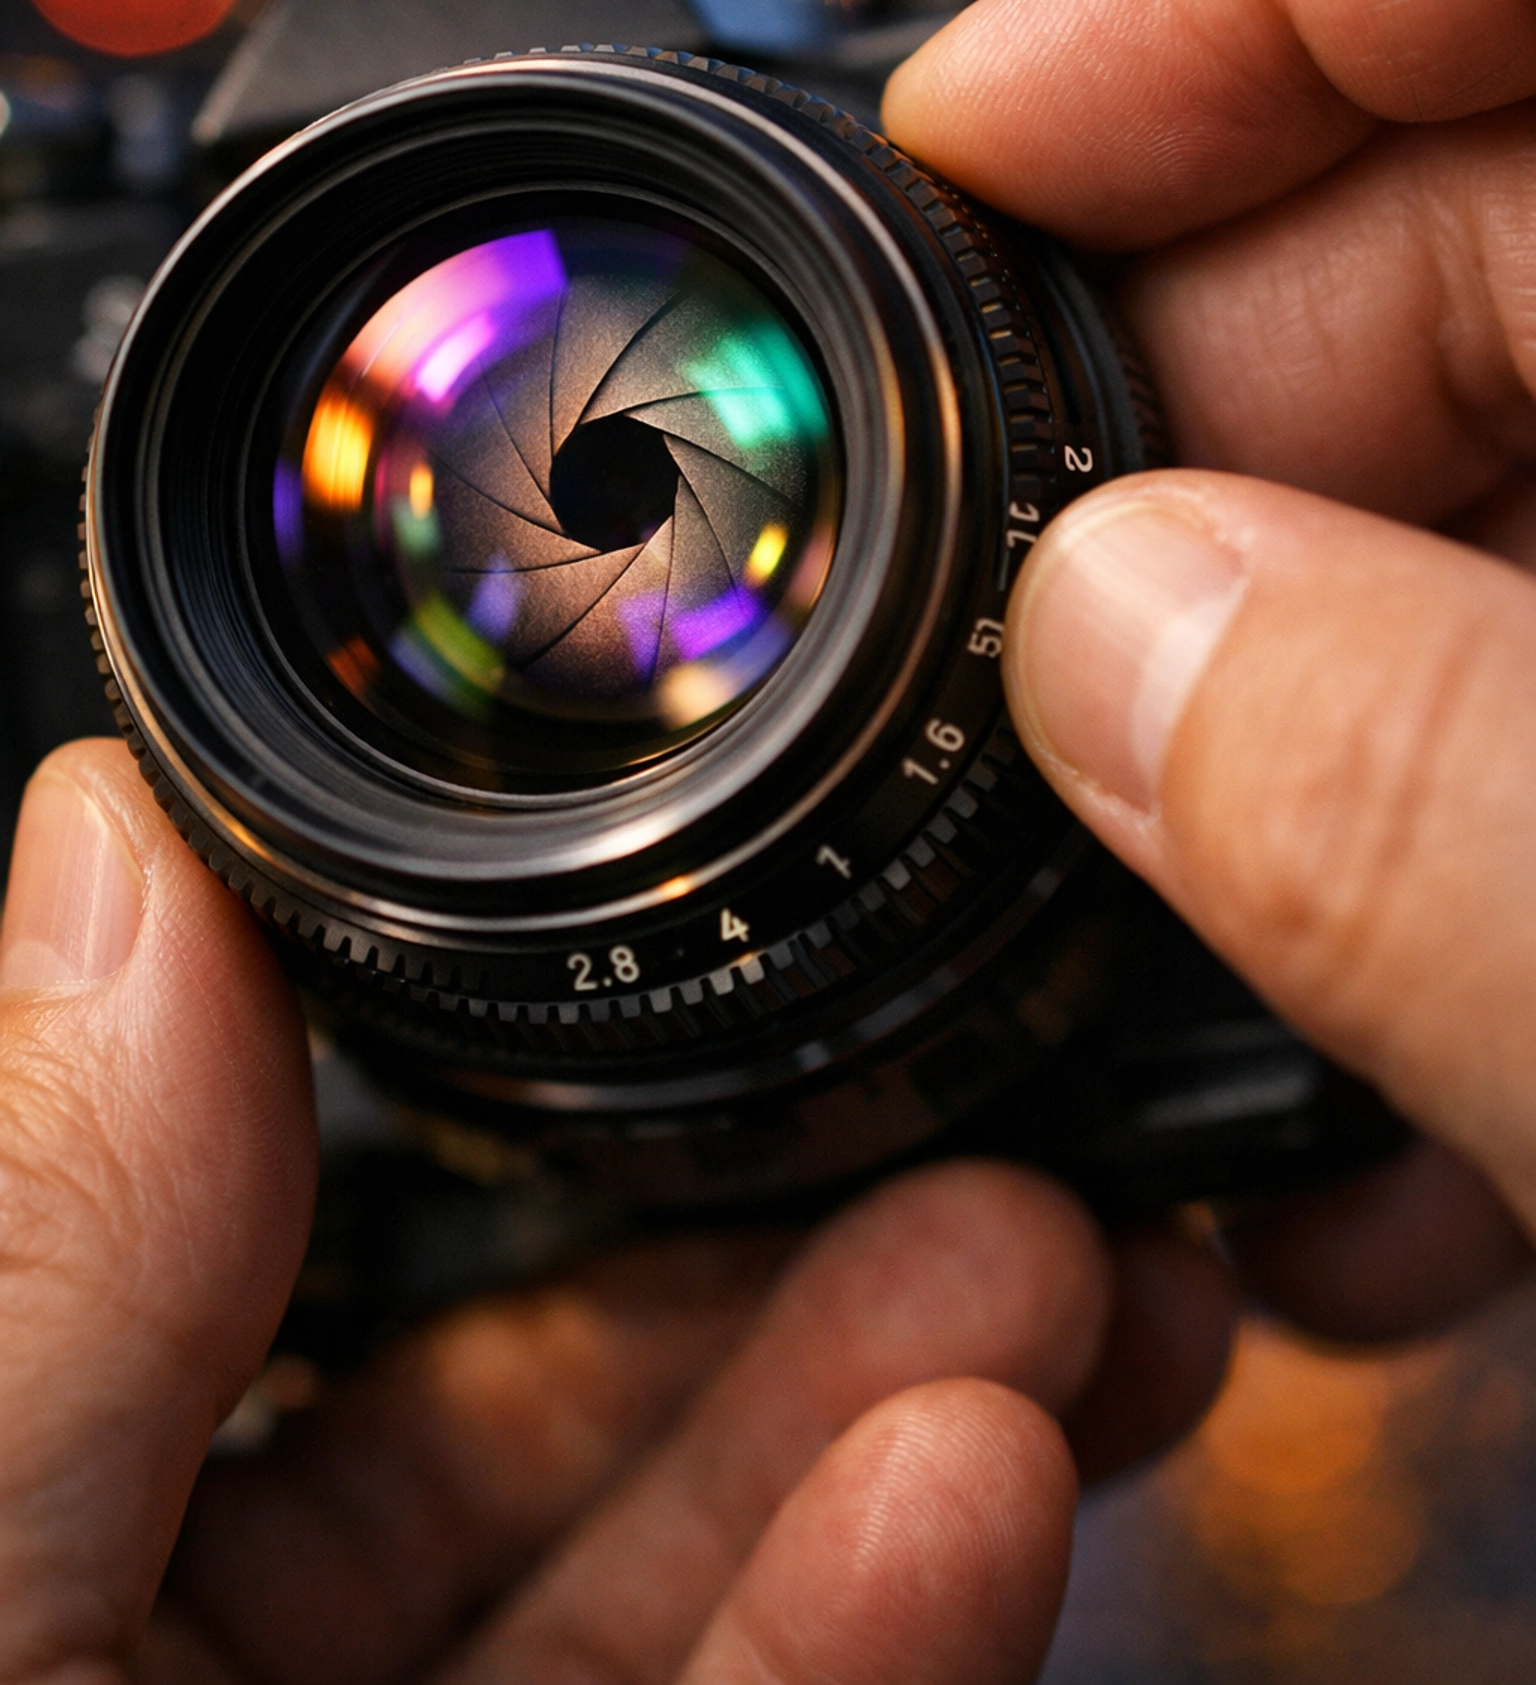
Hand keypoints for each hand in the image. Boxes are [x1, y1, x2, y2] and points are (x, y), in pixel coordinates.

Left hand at [0, 739, 1234, 1683]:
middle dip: (778, 1256)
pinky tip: (995, 1466)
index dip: (518, 1127)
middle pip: (559, 1424)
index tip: (690, 964)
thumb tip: (107, 853)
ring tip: (1060, 1251)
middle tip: (966, 1117)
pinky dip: (892, 1629)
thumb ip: (46, 1240)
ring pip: (702, 1585)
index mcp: (64, 1546)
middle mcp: (238, 1671)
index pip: (312, 1285)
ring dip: (895, 1401)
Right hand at [886, 0, 1535, 1326]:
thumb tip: (1121, 646)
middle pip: (1481, 201)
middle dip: (1199, 441)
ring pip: (1505, 486)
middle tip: (1023, 674)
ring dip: (1297, 742)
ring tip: (1164, 972)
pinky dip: (1444, 872)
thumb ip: (1458, 815)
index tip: (970, 143)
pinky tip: (1368, 1121)